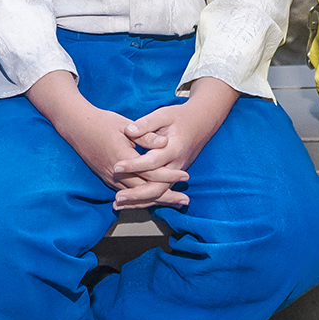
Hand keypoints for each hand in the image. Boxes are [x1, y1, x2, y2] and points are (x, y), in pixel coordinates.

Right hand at [25, 71, 180, 207]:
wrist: (76, 126)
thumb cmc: (102, 122)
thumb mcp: (125, 125)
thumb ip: (145, 136)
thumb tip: (164, 143)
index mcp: (123, 158)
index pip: (151, 173)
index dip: (169, 176)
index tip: (186, 176)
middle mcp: (116, 173)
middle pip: (145, 191)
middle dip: (166, 197)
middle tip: (184, 202)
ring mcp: (109, 178)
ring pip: (136, 196)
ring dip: (155, 201)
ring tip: (174, 203)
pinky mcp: (106, 178)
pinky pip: (126, 193)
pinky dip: (141, 198)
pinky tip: (152, 200)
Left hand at [118, 78, 236, 210]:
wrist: (202, 122)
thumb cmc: (180, 117)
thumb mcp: (164, 115)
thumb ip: (147, 123)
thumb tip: (130, 130)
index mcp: (174, 148)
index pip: (152, 161)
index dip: (134, 165)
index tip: (116, 167)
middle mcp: (177, 165)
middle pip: (157, 186)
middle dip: (136, 194)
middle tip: (117, 198)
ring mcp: (177, 173)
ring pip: (158, 193)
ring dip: (139, 201)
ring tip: (118, 205)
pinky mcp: (174, 176)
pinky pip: (160, 191)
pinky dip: (145, 199)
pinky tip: (129, 204)